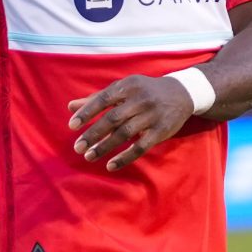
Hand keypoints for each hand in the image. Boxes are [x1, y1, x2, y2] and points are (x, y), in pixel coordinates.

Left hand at [67, 75, 195, 170]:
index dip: (87, 112)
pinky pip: (141, 147)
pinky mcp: (161, 131)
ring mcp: (152, 116)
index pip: (103, 99)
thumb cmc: (144, 91)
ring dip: (105, 147)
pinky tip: (111, 165)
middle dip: (93, 133)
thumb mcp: (123, 89)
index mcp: (127, 86)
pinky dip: (125, 157)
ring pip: (125, 134)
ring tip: (89, 156)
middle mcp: (140, 99)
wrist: (181, 93)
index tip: (72, 126)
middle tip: (77, 147)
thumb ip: (97, 98)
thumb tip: (70, 106)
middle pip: (113, 118)